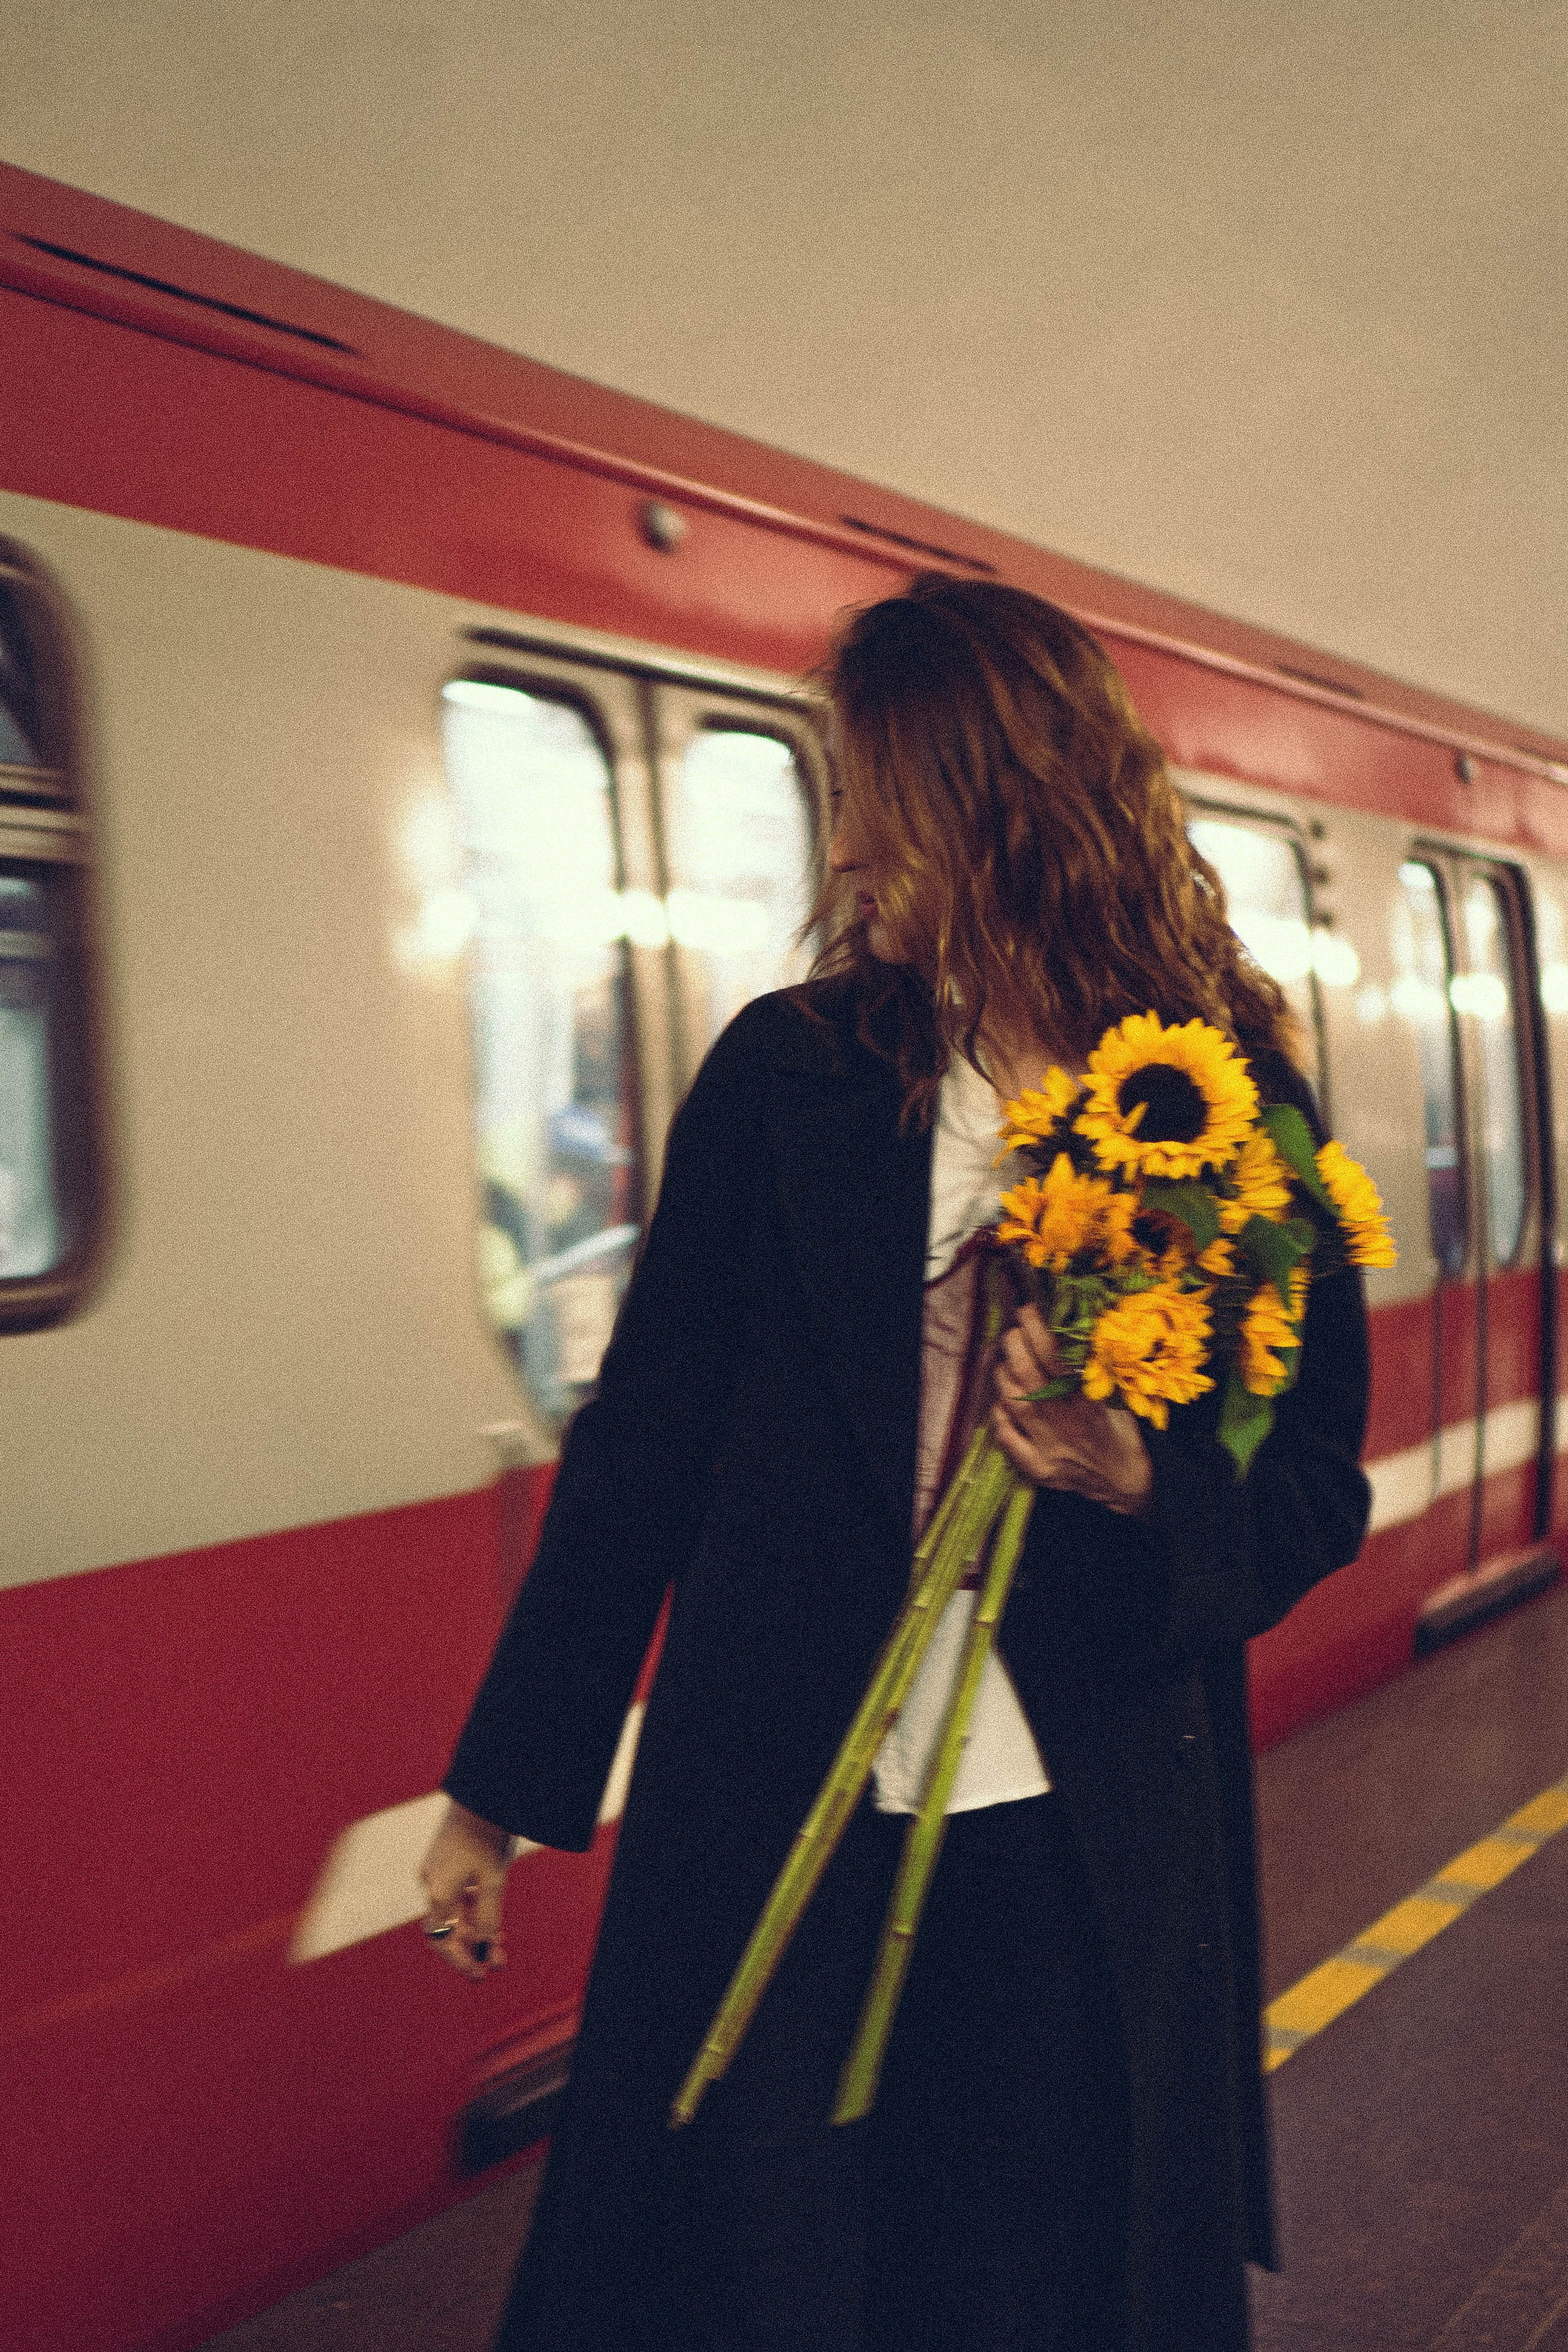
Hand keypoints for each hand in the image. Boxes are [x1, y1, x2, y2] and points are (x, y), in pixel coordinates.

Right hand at [417, 1800, 516, 1981]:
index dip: (459, 1960)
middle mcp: (431, 1883)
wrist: (482, 1794)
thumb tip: (485, 1947)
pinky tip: (491, 1921)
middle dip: (470, 1948)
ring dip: (473, 1931)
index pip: (441, 1939)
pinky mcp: (445, 1862)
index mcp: (438, 1890)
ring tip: (500, 1947)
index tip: (479, 1974)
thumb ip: (488, 1917)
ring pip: (452, 1912)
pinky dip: (471, 1910)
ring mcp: (436, 1872)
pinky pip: (454, 1895)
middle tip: (494, 1964)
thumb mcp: (493, 1880)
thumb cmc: (487, 1835)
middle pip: (447, 1928)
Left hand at [991, 1304, 1154, 1516]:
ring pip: (1013, 1402)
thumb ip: (1097, 1368)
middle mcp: (1066, 1421)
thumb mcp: (1119, 1396)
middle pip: (1027, 1374)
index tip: (1028, 1309)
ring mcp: (1049, 1446)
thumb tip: (1077, 1326)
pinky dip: (999, 1417)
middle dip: (1014, 1345)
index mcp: (1089, 1400)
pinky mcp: (1038, 1467)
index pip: (1055, 1356)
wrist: (1126, 1482)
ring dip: (1003, 1375)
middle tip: (1012, 1331)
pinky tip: (1001, 1403)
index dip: (1037, 1329)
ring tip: (1005, 1362)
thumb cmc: (1122, 1432)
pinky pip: (1008, 1438)